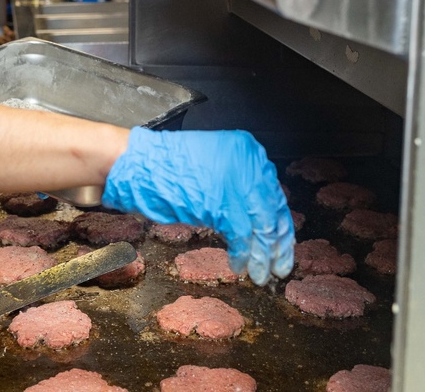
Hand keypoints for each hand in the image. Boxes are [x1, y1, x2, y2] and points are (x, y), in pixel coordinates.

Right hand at [102, 127, 293, 285]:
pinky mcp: (222, 204)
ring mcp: (237, 182)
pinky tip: (239, 265)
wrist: (140, 165)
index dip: (280, 223)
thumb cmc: (169, 167)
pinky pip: (240, 235)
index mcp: (247, 150)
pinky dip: (242, 254)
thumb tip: (259, 217)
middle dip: (277, 244)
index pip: (272, 193)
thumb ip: (238, 184)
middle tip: (279, 266)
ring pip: (261, 226)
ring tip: (260, 274)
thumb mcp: (213, 167)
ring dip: (261, 255)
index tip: (283, 243)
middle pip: (272, 211)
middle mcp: (248, 163)